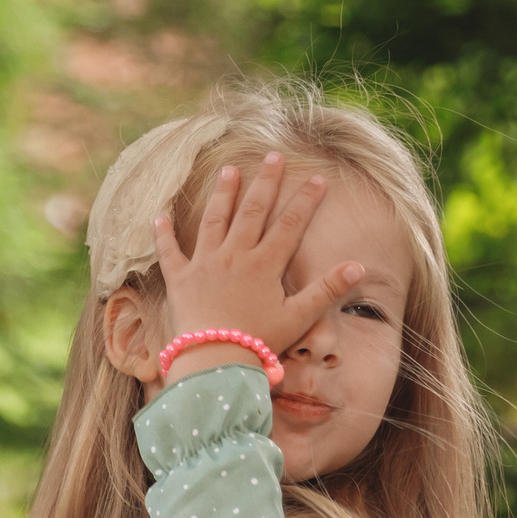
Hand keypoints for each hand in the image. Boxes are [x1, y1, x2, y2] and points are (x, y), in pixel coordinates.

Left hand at [155, 153, 363, 372]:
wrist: (215, 361)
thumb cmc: (258, 343)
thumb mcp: (298, 318)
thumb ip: (327, 290)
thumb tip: (358, 266)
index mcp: (264, 265)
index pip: (290, 224)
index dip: (306, 200)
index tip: (319, 179)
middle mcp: (234, 257)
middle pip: (252, 211)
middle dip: (265, 182)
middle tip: (274, 156)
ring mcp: (205, 265)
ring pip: (214, 220)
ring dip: (223, 194)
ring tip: (230, 170)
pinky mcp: (180, 280)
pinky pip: (169, 252)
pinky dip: (162, 234)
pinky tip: (158, 216)